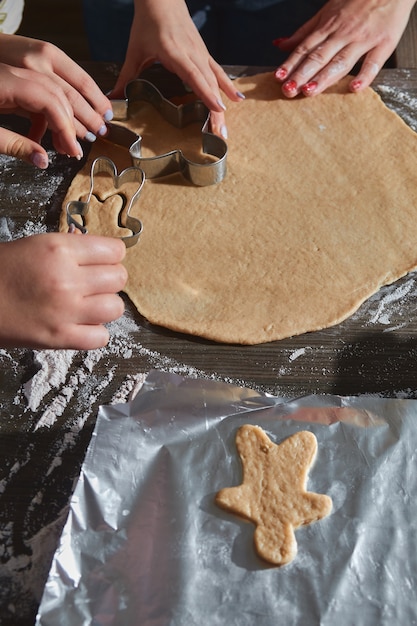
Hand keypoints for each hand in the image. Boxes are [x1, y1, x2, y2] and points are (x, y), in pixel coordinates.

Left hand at [0, 34, 113, 164]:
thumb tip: (43, 162)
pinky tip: (48, 135)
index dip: (66, 127)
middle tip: (96, 136)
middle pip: (59, 89)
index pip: (51, 101)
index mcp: (7, 81)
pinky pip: (41, 91)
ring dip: (72, 111)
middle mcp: (16, 70)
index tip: (73, 150)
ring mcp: (15, 71)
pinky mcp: (12, 78)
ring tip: (84, 133)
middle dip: (80, 116)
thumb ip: (14, 146)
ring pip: (55, 86)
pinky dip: (50, 112)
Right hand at [0, 233, 126, 349]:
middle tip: (94, 284)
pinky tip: (81, 325)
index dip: (111, 256)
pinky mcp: (61, 338)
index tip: (103, 261)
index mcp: (59, 249)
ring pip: (116, 308)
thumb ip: (70, 249)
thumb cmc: (0, 272)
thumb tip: (99, 251)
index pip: (115, 250)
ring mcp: (66, 310)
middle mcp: (67, 278)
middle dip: (109, 280)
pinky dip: (96, 333)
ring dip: (106, 307)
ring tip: (88, 305)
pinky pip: (101, 337)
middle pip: (119, 278)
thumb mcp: (34, 246)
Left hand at [110, 0, 243, 138]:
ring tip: (226, 127)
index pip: (194, 75)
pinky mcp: (204, 53)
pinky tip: (237, 99)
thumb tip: (113, 97)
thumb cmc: (148, 22)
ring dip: (223, 104)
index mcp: (175, 52)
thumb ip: (126, 76)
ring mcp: (201, 53)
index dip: (206, 92)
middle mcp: (192, 53)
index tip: (217, 109)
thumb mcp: (135, 50)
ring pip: (215, 81)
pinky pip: (218, 72)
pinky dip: (227, 86)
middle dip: (216, 110)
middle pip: (208, 84)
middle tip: (220, 133)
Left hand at [274, 0, 415, 96]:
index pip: (305, 48)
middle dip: (302, 74)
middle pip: (319, 56)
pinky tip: (354, 88)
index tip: (278, 78)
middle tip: (289, 90)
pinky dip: (365, 76)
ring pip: (341, 61)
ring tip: (310, 91)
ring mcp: (363, 39)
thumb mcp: (327, 12)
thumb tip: (280, 45)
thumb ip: (304, 32)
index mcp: (328, 26)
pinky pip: (373, 62)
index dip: (291, 64)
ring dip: (324, 77)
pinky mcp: (384, 43)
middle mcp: (343, 34)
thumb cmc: (357, 0)